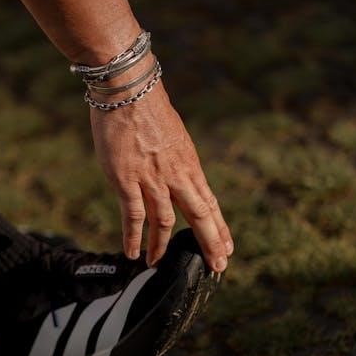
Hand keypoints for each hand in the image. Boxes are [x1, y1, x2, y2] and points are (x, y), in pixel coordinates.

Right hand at [89, 78, 233, 271]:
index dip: (219, 228)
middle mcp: (176, 175)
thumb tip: (179, 177)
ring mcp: (152, 179)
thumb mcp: (174, 137)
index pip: (210, 203)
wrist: (129, 89)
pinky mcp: (127, 180)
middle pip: (199, 216)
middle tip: (217, 266)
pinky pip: (133, 215)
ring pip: (165, 221)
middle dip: (210, 243)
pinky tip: (133, 252)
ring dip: (162, 245)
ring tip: (157, 263)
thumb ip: (177, 161)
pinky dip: (134, 237)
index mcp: (189, 165)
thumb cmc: (148, 109)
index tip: (228, 248)